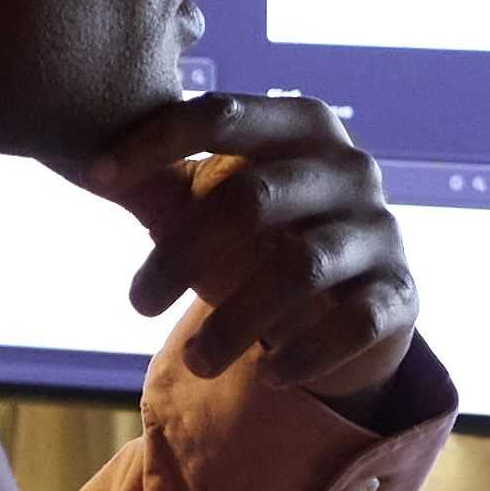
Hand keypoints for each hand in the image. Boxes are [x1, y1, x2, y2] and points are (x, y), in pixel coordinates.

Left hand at [83, 89, 424, 407]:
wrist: (359, 304)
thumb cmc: (267, 239)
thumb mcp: (220, 202)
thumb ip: (165, 182)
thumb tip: (89, 168)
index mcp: (301, 126)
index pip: (223, 115)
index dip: (154, 140)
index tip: (94, 177)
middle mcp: (350, 167)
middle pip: (251, 199)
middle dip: (182, 254)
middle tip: (136, 302)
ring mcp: (381, 229)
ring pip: (298, 268)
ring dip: (234, 321)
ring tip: (192, 361)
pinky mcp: (401, 293)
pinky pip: (352, 324)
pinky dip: (303, 353)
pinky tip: (268, 375)